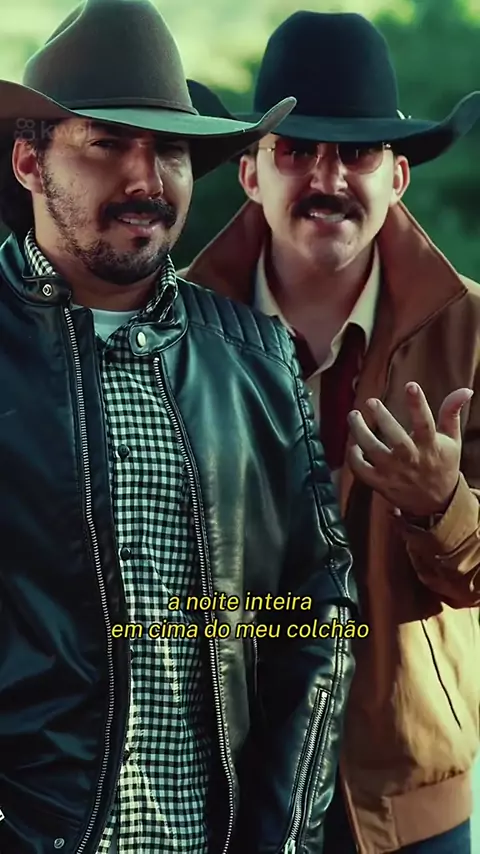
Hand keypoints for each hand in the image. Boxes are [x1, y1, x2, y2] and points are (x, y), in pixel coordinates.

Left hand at [346, 382, 472, 516]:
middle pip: (395, 437)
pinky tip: (353, 445)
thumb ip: (451, 413)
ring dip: (360, 432)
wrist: (437, 503)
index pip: (425, 423)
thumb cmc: (443, 465)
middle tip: (371, 401)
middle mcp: (411, 459)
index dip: (418, 404)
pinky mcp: (381, 484)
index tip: (411, 386)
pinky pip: (361, 471)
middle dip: (382, 417)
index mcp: (430, 446)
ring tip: (354, 415)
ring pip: (373, 451)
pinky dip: (353, 458)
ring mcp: (394, 472)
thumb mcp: (452, 440)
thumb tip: (465, 390)